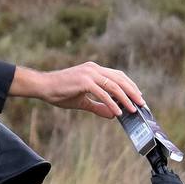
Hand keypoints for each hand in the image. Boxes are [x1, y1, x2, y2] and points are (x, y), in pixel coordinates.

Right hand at [16, 62, 143, 116]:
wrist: (43, 87)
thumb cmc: (60, 92)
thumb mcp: (83, 101)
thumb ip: (98, 106)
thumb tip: (112, 114)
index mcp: (94, 70)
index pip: (118, 76)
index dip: (130, 86)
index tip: (138, 96)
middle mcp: (94, 69)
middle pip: (120, 79)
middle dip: (133, 92)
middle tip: (142, 104)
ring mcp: (89, 74)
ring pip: (114, 86)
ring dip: (126, 99)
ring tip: (133, 110)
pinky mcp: (84, 81)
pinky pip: (103, 94)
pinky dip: (112, 103)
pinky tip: (117, 112)